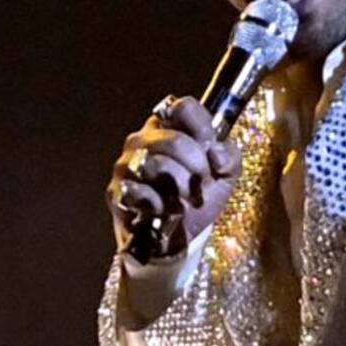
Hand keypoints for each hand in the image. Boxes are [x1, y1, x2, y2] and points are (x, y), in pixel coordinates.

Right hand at [106, 96, 242, 255]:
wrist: (176, 238)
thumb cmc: (196, 197)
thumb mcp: (225, 176)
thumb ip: (230, 157)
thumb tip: (217, 152)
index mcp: (169, 126)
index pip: (183, 107)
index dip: (203, 129)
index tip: (212, 150)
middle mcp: (142, 139)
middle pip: (175, 140)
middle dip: (197, 166)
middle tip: (202, 182)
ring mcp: (126, 165)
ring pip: (157, 164)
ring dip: (180, 187)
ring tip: (184, 199)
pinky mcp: (116, 192)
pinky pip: (140, 191)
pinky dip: (160, 205)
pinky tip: (165, 210)